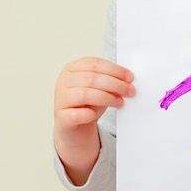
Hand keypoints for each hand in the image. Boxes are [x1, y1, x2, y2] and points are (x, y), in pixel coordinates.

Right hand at [54, 57, 134, 183]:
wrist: (76, 126)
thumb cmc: (89, 103)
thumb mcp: (101, 88)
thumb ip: (110, 81)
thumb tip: (128, 80)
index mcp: (73, 69)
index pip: (95, 63)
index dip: (115, 69)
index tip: (130, 77)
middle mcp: (63, 81)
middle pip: (92, 78)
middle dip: (115, 84)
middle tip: (130, 91)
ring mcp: (61, 99)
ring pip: (85, 94)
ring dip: (106, 98)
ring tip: (120, 102)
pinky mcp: (62, 117)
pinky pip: (76, 114)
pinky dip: (89, 114)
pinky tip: (96, 115)